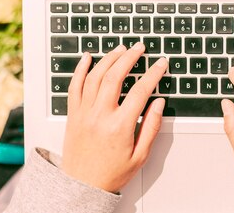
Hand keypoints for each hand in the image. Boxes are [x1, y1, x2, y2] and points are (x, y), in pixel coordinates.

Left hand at [61, 43, 166, 192]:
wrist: (81, 186)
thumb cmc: (111, 173)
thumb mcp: (140, 155)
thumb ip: (151, 127)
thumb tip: (159, 103)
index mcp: (119, 127)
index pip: (140, 91)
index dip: (153, 74)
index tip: (160, 64)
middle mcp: (99, 116)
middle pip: (115, 77)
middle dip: (129, 58)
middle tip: (139, 48)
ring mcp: (83, 113)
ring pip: (95, 77)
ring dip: (109, 59)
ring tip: (121, 49)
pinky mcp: (73, 114)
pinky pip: (74, 86)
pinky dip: (80, 69)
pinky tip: (88, 57)